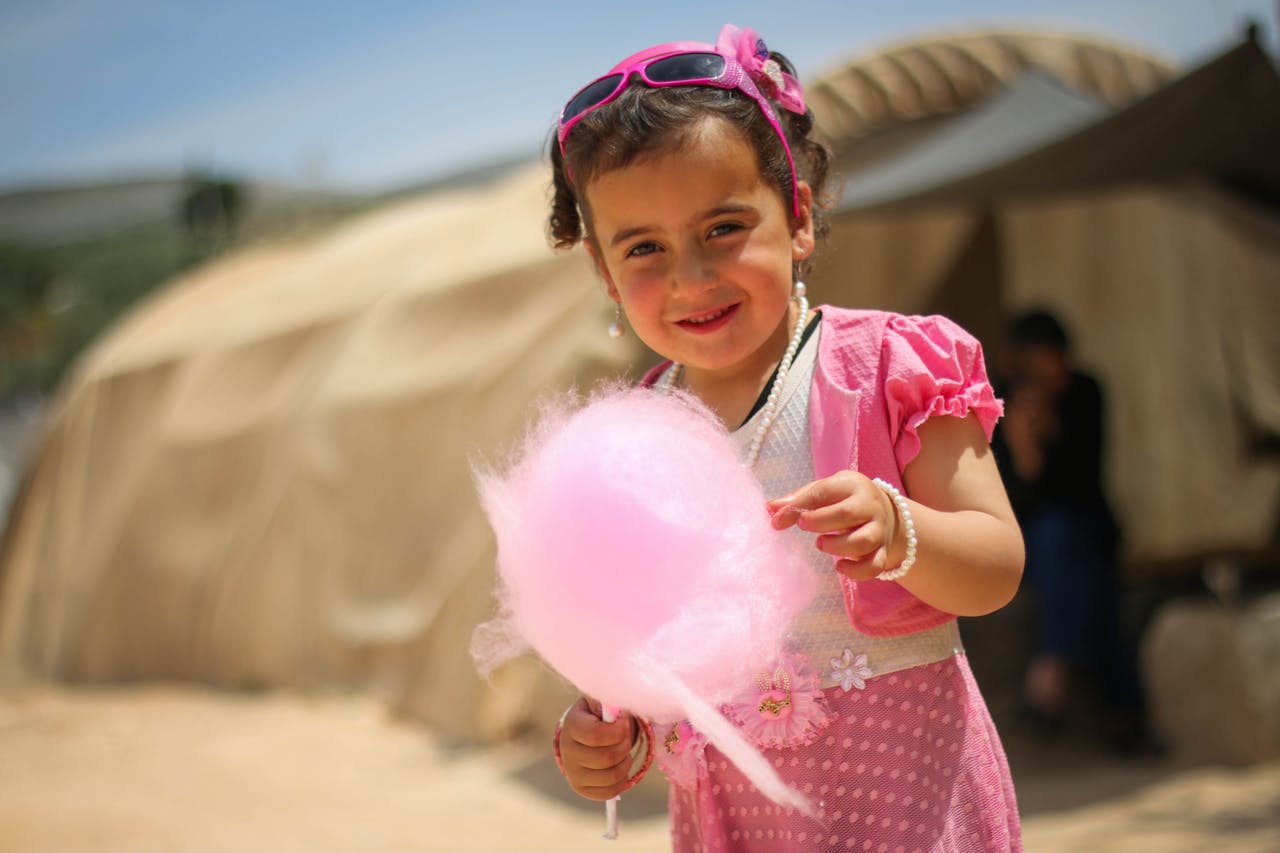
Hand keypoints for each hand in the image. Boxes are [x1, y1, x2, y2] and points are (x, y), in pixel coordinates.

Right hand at [557, 696, 637, 800]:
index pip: (596, 735)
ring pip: (611, 776)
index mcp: (572, 726)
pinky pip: (609, 792)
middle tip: (626, 737)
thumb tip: (622, 701)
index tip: (625, 723)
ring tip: (624, 752)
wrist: (583, 734)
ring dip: (625, 763)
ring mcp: (572, 773)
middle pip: (607, 757)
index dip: (618, 730)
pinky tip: (620, 766)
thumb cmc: (599, 715)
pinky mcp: (581, 788)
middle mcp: (567, 751)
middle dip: (624, 746)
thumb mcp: (602, 701)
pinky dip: (622, 780)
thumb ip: (611, 698)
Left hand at [766, 471, 905, 580]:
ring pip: (864, 541)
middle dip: (821, 521)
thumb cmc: (846, 500)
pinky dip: (856, 571)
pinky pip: (875, 565)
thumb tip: (769, 508)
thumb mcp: (826, 491)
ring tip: (821, 544)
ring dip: (838, 546)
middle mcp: (869, 506)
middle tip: (804, 525)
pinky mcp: (883, 551)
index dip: (799, 505)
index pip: (824, 491)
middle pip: (848, 514)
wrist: (888, 514)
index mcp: (852, 485)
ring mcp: (879, 530)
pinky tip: (839, 566)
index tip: (778, 519)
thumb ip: (799, 500)